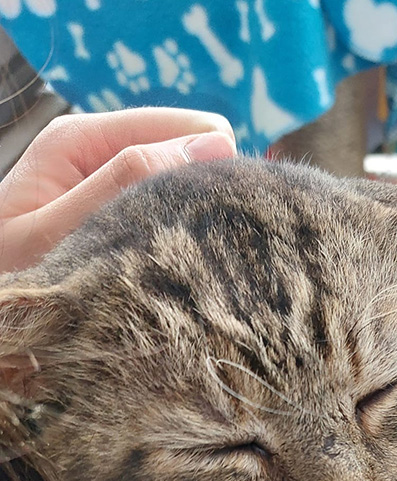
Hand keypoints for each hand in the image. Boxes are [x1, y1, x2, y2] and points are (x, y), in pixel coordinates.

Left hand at [0, 108, 236, 272]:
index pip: (193, 129)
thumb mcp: (62, 227)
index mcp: (84, 138)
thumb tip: (215, 146)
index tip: (206, 222)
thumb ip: (128, 181)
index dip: (212, 171)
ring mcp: (111, 185)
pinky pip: (172, 216)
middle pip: (194, 155)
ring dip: (190, 223)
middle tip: (181, 249)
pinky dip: (179, 241)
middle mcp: (101, 153)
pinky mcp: (121, 216)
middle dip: (201, 196)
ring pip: (188, 189)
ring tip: (170, 263)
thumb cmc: (10, 273)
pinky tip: (164, 269)